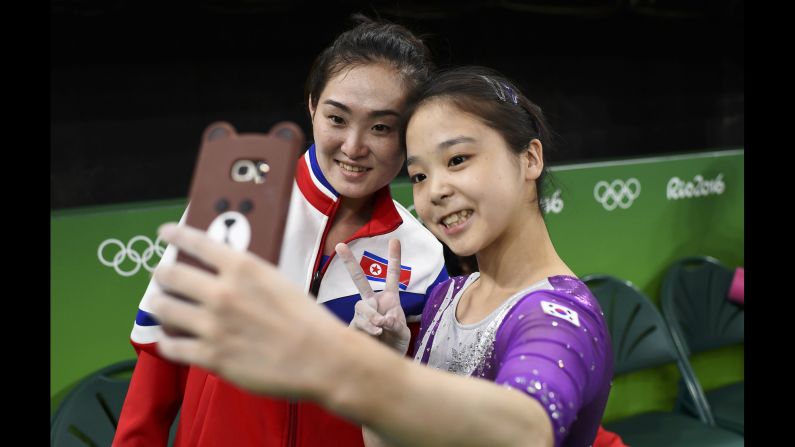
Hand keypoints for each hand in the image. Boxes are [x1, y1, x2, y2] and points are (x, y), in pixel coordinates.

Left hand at [149, 223, 341, 397]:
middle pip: (171, 275)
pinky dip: (168, 341)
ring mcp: (213, 326)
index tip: (164, 233)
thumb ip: (246, 275)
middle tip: (162, 277)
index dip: (175, 234)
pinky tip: (170, 340)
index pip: (197, 242)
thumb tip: (223, 274)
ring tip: (160, 306)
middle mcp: (222, 292)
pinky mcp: (210, 356)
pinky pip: (171, 347)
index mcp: (242, 268)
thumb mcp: (277, 281)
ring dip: (158, 305)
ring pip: (163, 309)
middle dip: (162, 274)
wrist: (320, 357)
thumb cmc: (306, 318)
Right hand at [335, 239, 410, 355]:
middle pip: (359, 280)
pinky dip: (367, 327)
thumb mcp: (403, 333)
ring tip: (380, 328)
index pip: (392, 276)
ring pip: (361, 306)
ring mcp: (362, 314)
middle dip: (349, 262)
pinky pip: (358, 322)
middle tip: (339, 245)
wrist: (385, 361)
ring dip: (371, 315)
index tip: (395, 239)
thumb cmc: (396, 343)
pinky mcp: (354, 327)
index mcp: (389, 299)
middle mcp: (373, 302)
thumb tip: (383, 319)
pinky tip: (376, 334)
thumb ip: (397, 324)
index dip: (394, 258)